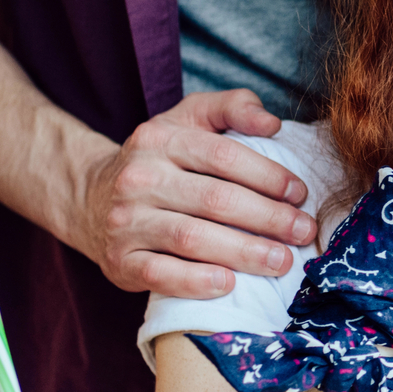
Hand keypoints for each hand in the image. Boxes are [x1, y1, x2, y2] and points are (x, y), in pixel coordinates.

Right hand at [74, 90, 318, 297]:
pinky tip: (228, 284)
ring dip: (244, 252)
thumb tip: (272, 123)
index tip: (300, 194)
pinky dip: (195, 281)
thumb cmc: (158, 161)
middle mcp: (140, 178)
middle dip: (268, 218)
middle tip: (304, 232)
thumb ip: (232, 107)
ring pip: (192, 238)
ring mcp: (126, 221)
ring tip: (282, 261)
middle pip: (215, 200)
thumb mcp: (188, 119)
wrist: (89, 198)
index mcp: (161, 140)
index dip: (268, 175)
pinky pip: (160, 274)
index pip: (224, 156)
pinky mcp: (119, 260)